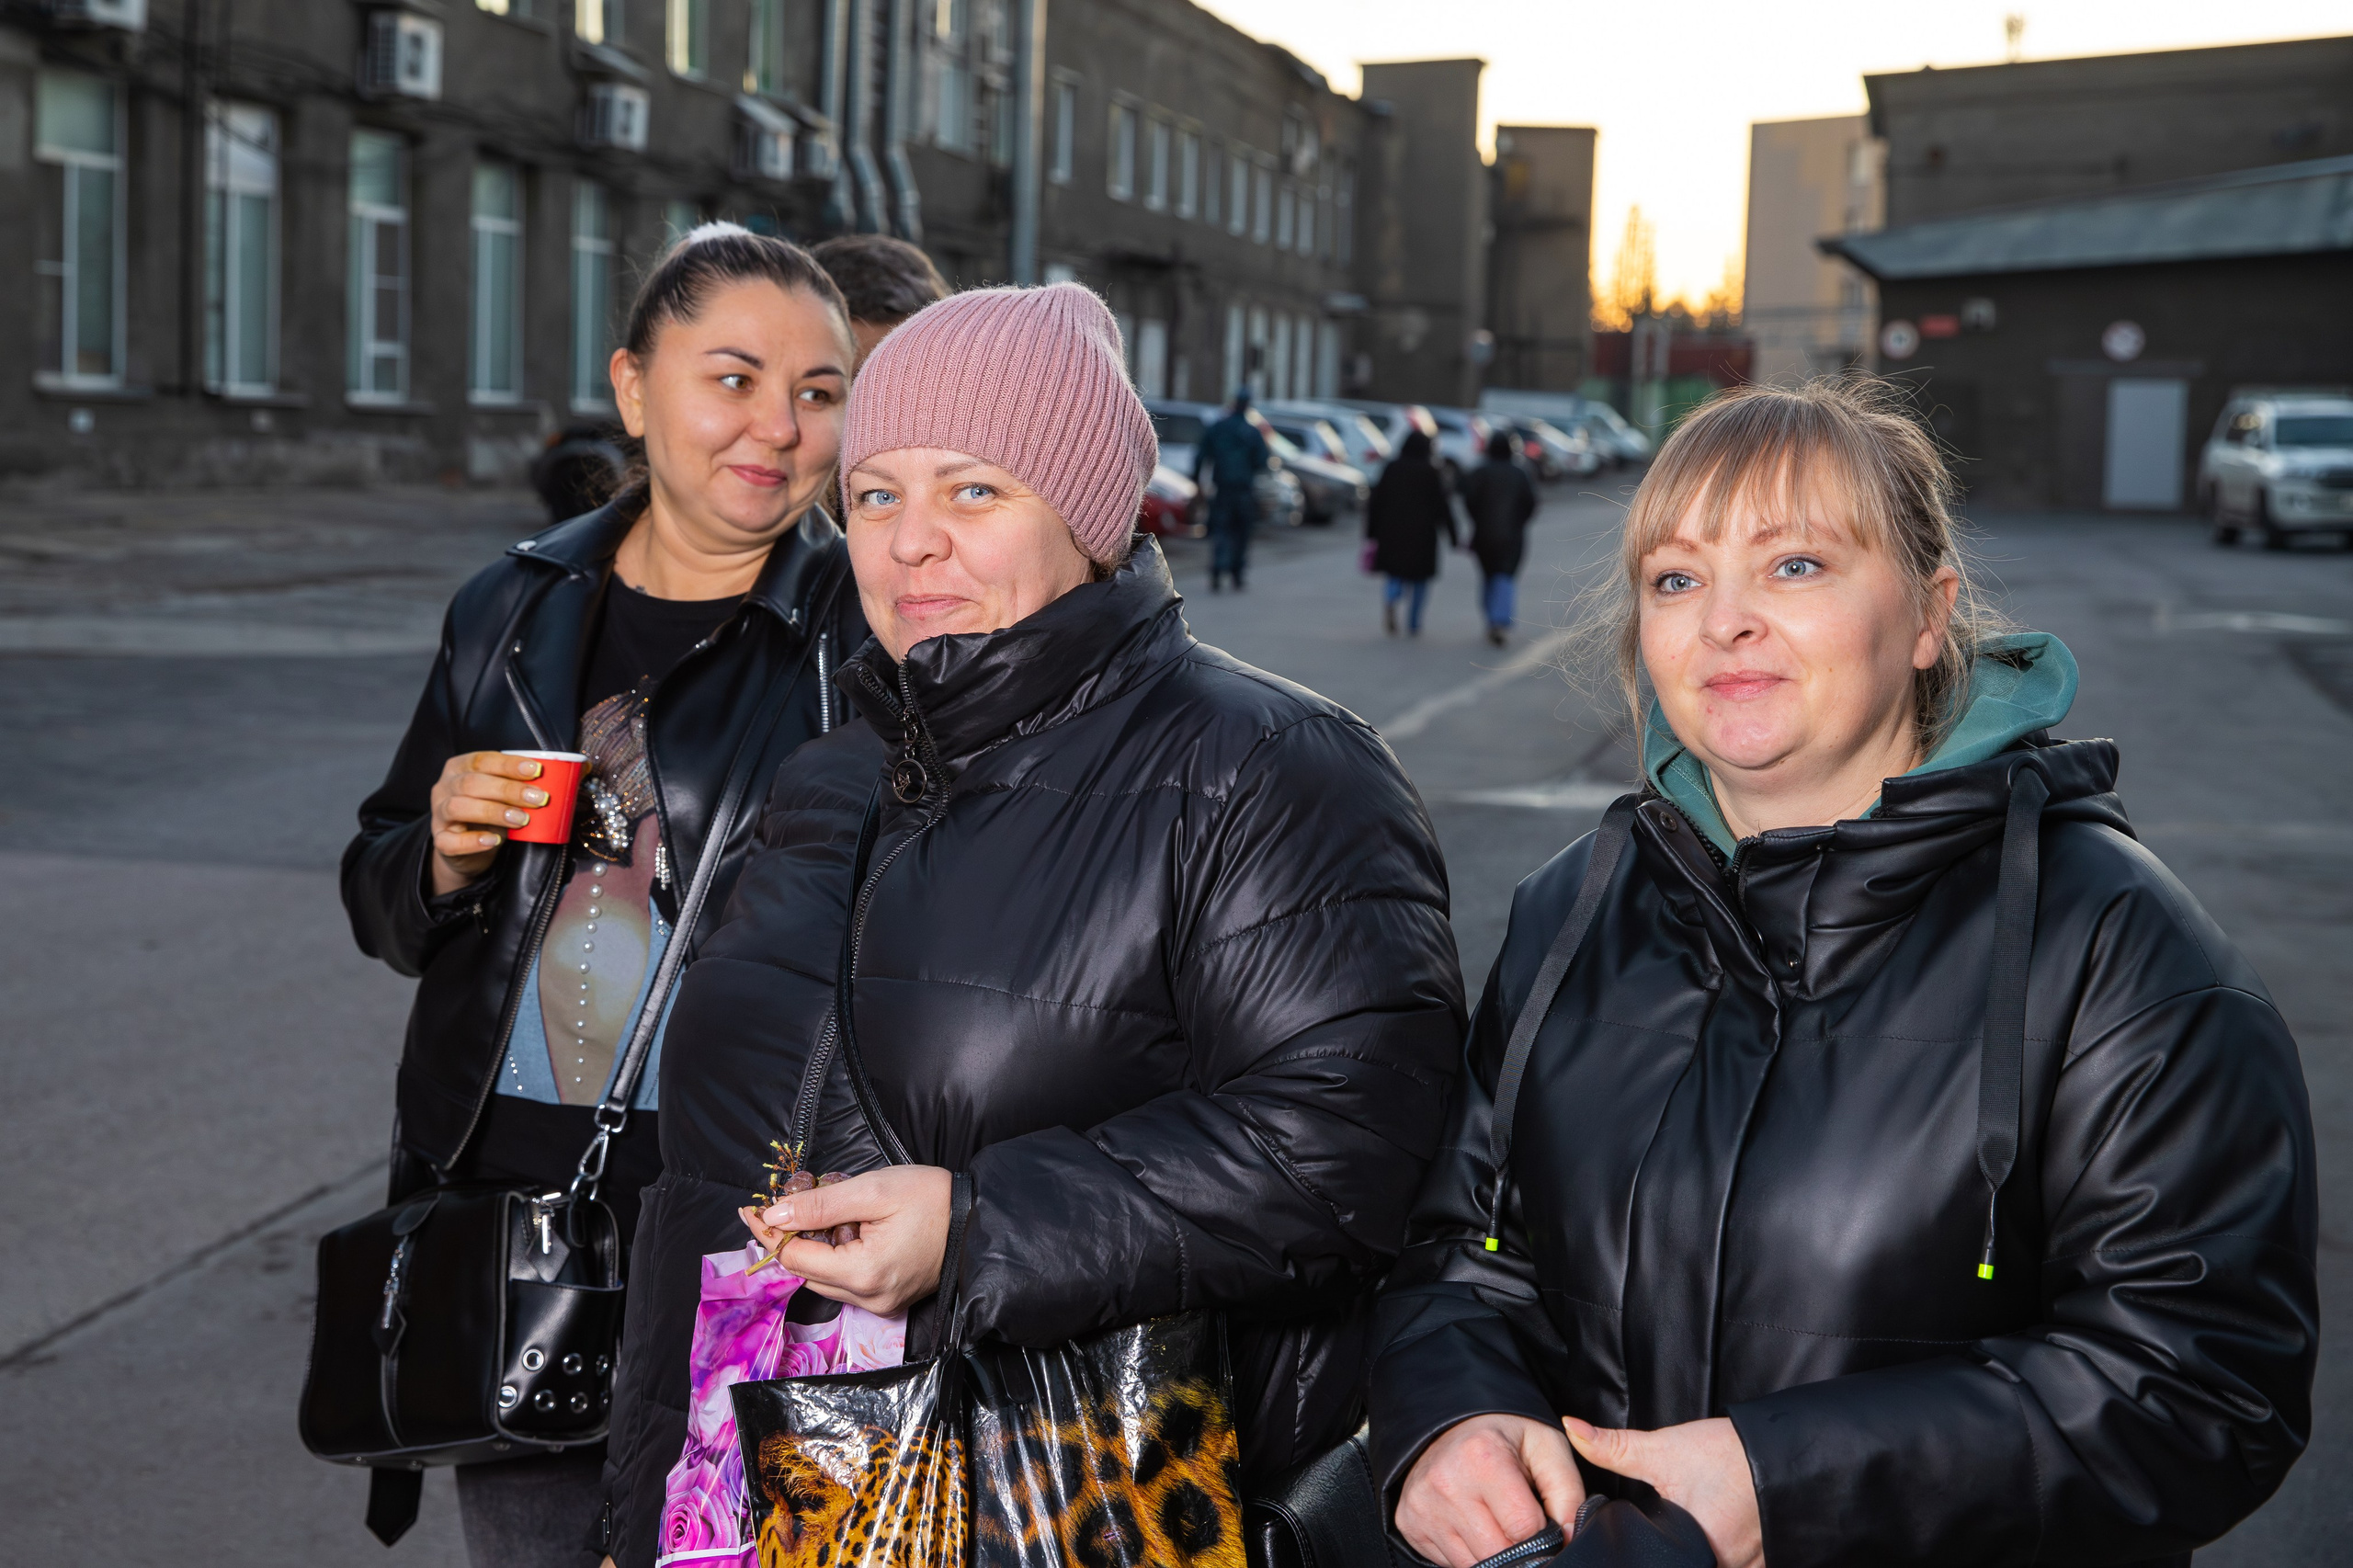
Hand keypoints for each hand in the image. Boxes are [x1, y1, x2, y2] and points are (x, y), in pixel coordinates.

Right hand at [426, 752, 551, 895]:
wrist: (467, 848)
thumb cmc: (491, 813)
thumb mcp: (508, 793)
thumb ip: (533, 780)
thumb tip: (583, 767)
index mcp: (461, 767)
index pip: (483, 760)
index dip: (509, 764)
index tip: (537, 770)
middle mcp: (445, 787)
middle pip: (473, 782)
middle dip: (508, 789)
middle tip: (539, 799)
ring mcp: (439, 815)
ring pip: (459, 807)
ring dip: (494, 811)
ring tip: (522, 819)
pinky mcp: (441, 841)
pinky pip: (451, 841)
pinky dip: (473, 841)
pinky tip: (495, 840)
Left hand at [743, 1165, 952, 1315]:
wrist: (979, 1218)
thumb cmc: (931, 1198)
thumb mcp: (873, 1190)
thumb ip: (820, 1205)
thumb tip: (774, 1215)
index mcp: (863, 1274)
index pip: (795, 1259)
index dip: (770, 1233)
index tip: (750, 1209)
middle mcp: (869, 1299)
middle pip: (807, 1273)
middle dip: (788, 1240)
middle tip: (777, 1206)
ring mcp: (881, 1304)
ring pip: (825, 1280)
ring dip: (811, 1250)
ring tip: (811, 1214)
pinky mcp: (889, 1299)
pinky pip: (847, 1283)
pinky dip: (834, 1258)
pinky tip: (839, 1231)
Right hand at [1396, 1413, 1585, 1567]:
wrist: (1452, 1423)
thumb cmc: (1504, 1435)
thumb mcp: (1546, 1448)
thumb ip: (1568, 1493)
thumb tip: (1571, 1540)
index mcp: (1482, 1457)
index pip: (1525, 1528)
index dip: (1544, 1531)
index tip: (1542, 1517)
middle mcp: (1446, 1483)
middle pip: (1499, 1552)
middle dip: (1518, 1545)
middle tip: (1518, 1519)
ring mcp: (1423, 1505)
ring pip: (1474, 1564)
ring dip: (1493, 1551)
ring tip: (1494, 1518)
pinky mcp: (1409, 1522)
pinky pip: (1450, 1563)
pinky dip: (1468, 1551)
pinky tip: (1471, 1523)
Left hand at [1564, 1416, 1762, 1567]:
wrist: (1780, 1449)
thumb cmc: (1725, 1454)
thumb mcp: (1662, 1451)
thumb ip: (1613, 1448)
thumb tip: (1570, 1428)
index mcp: (1697, 1550)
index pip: (1655, 1564)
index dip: (1643, 1555)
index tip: (1642, 1538)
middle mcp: (1726, 1565)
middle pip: (1681, 1564)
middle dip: (1665, 1554)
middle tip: (1665, 1528)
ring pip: (1708, 1566)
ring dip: (1692, 1555)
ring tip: (1681, 1533)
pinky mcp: (1762, 1562)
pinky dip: (1718, 1557)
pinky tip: (1709, 1538)